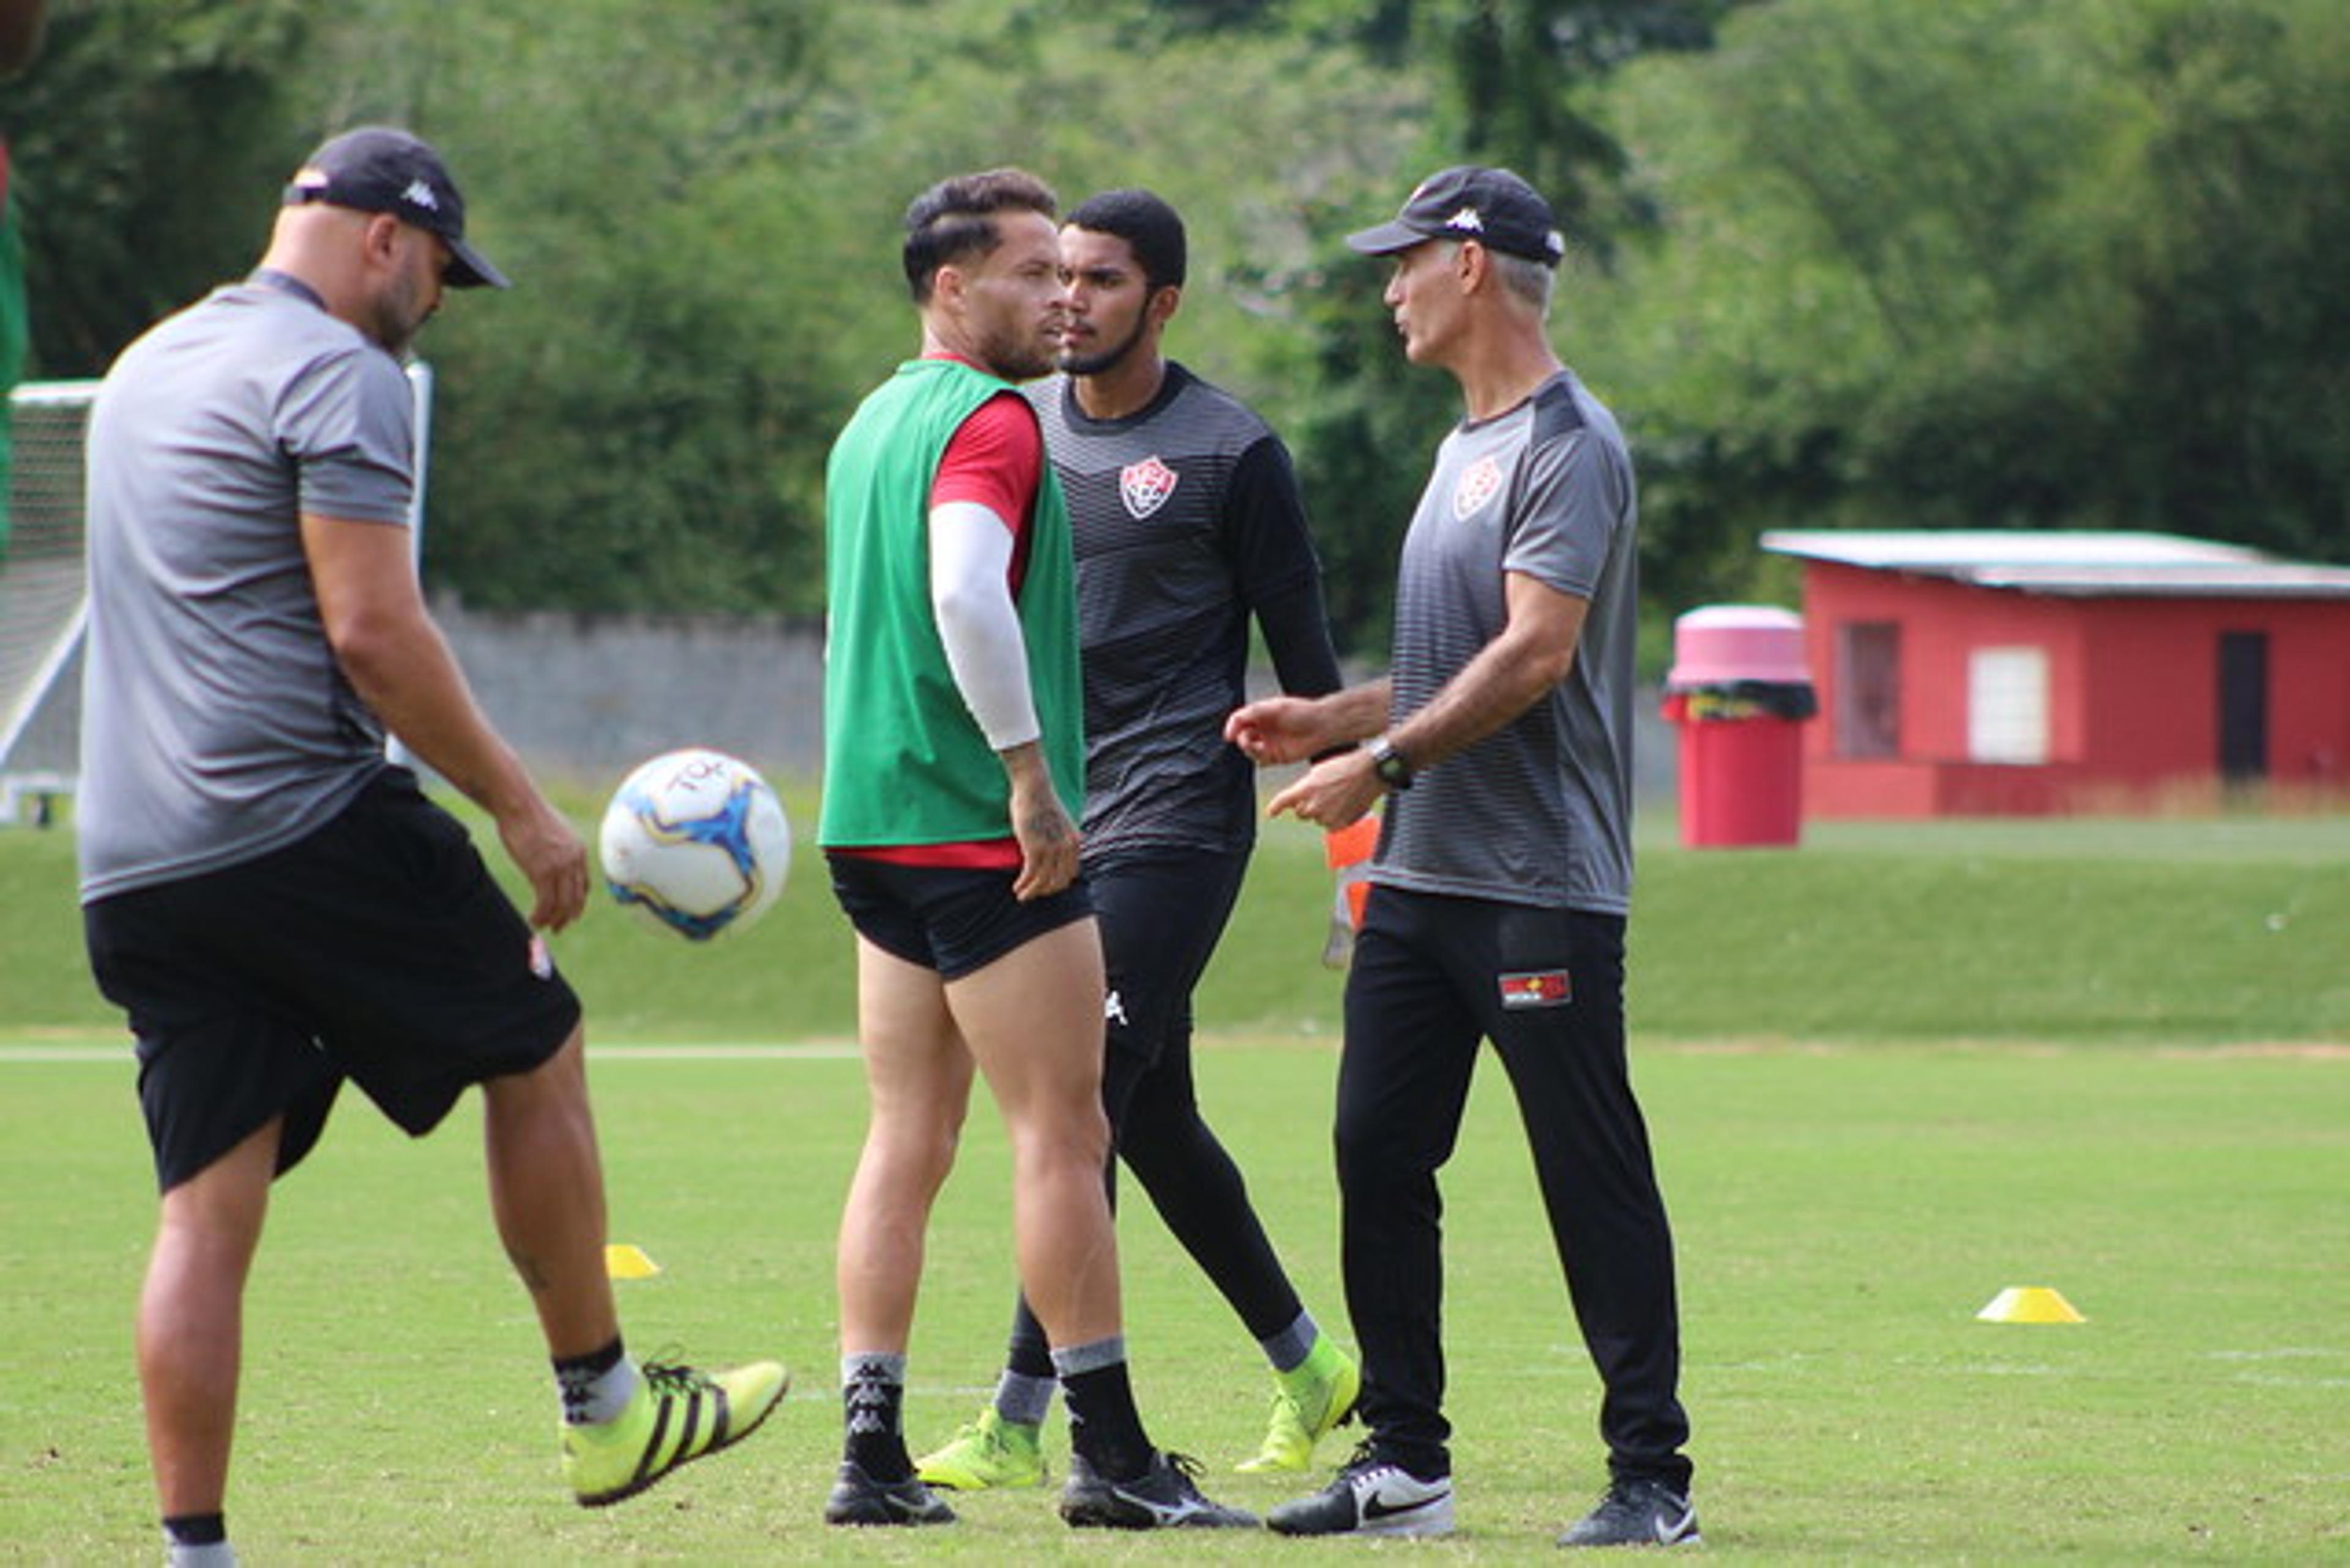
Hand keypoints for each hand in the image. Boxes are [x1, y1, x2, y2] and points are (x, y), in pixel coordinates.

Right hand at [498, 796, 589, 931]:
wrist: (519, 805)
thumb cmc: (529, 815)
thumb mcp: (554, 833)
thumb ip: (559, 850)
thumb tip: (551, 860)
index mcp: (579, 851)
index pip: (584, 885)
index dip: (577, 902)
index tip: (569, 913)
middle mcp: (575, 860)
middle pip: (576, 898)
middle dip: (567, 917)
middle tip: (558, 928)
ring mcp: (560, 867)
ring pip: (562, 904)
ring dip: (552, 920)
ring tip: (541, 927)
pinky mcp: (542, 871)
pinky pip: (545, 902)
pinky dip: (540, 915)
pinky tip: (533, 920)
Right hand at [1008, 771, 1080, 901]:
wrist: (1034, 787)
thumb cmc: (1041, 802)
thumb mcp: (1058, 823)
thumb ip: (1058, 839)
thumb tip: (1050, 854)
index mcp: (1075, 842)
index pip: (1070, 874)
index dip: (1057, 885)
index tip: (1044, 887)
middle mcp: (1067, 848)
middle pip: (1058, 882)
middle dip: (1044, 892)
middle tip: (1031, 895)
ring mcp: (1053, 849)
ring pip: (1044, 882)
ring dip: (1031, 892)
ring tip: (1021, 896)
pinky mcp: (1036, 848)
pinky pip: (1031, 875)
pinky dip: (1024, 885)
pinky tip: (1016, 887)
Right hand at [1225, 694, 1325, 764]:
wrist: (1322, 726)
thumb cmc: (1301, 712)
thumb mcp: (1273, 707)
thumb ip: (1250, 714)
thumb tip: (1231, 729)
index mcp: (1261, 714)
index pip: (1239, 721)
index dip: (1232, 728)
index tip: (1229, 735)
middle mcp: (1263, 728)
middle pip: (1242, 736)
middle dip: (1242, 739)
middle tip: (1247, 741)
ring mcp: (1269, 743)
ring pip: (1249, 750)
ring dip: (1250, 750)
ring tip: (1258, 747)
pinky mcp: (1276, 756)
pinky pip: (1260, 760)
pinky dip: (1259, 758)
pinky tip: (1265, 754)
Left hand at [1265, 749, 1384, 831]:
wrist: (1369, 773)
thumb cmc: (1345, 767)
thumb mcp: (1318, 771)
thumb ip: (1305, 787)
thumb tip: (1298, 798)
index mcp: (1306, 789)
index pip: (1283, 801)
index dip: (1275, 808)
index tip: (1271, 812)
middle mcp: (1313, 805)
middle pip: (1301, 813)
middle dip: (1307, 806)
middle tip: (1322, 794)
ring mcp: (1326, 817)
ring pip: (1316, 819)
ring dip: (1322, 812)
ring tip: (1337, 797)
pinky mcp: (1338, 825)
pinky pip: (1330, 826)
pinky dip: (1334, 818)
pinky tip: (1344, 805)